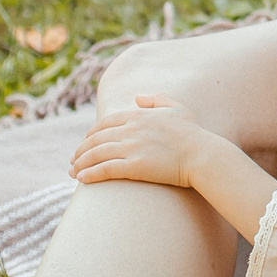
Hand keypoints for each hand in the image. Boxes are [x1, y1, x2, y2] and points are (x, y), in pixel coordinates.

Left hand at [71, 94, 216, 188]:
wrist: (203, 155)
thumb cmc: (193, 133)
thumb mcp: (176, 108)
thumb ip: (156, 99)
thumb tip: (137, 97)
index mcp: (139, 115)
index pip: (105, 122)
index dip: (92, 133)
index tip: (85, 142)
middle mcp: (131, 130)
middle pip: (96, 139)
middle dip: (81, 150)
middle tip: (73, 159)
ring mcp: (132, 148)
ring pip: (96, 154)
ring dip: (80, 163)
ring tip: (72, 171)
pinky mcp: (134, 167)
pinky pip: (105, 169)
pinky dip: (90, 173)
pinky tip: (81, 179)